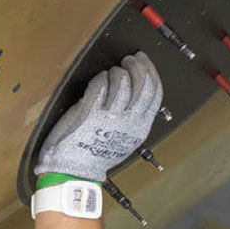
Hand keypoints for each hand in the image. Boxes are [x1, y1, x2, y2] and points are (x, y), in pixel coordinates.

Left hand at [34, 51, 162, 181]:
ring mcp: (110, 117)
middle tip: (129, 59)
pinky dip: (100, 78)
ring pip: (122, 81)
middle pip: (143, 84)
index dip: (150, 71)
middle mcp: (129, 121)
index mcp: (141, 127)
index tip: (143, 60)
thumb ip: (134, 117)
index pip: (155, 92)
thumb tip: (137, 90)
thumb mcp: (125, 138)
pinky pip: (100, 85)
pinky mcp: (90, 113)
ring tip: (110, 73)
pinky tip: (98, 80)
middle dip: (137, 66)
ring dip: (116, 71)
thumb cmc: (97, 153)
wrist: (74, 169)